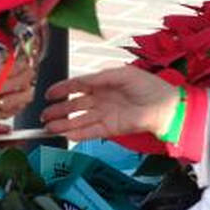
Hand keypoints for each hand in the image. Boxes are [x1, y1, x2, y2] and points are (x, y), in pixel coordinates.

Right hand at [0, 57, 35, 134]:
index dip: (13, 67)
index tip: (21, 62)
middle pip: (7, 86)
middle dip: (23, 79)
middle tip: (31, 72)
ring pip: (8, 103)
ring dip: (22, 95)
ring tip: (30, 89)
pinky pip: (1, 115)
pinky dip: (13, 109)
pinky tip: (19, 105)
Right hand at [41, 66, 178, 141]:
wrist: (165, 106)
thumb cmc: (148, 86)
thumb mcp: (122, 74)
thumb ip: (100, 77)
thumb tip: (81, 81)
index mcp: (103, 83)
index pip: (77, 86)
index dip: (62, 89)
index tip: (48, 94)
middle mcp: (101, 99)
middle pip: (75, 106)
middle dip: (58, 110)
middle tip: (43, 116)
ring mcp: (105, 115)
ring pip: (79, 120)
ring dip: (64, 124)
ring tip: (48, 128)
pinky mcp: (111, 128)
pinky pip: (91, 132)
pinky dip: (78, 133)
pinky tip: (66, 134)